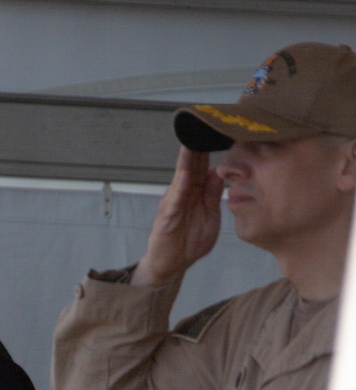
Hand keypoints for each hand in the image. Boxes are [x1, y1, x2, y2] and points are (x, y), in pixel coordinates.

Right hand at [131, 147, 223, 286]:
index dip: (211, 150)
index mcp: (196, 193)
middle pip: (193, 165)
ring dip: (188, 158)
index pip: (204, 166)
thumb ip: (214, 196)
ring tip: (193, 139)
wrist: (171, 265)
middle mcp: (184, 192)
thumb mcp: (210, 217)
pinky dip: (181, 182)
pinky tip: (186, 171)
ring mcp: (174, 201)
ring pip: (183, 175)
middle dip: (199, 145)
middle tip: (206, 124)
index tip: (222, 133)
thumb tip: (220, 174)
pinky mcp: (168, 214)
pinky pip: (176, 196)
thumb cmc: (189, 243)